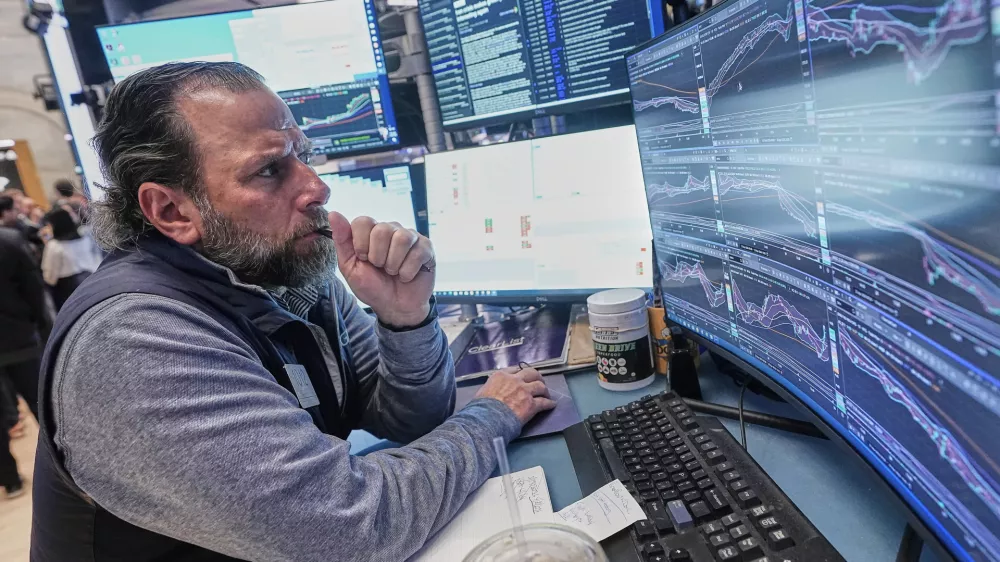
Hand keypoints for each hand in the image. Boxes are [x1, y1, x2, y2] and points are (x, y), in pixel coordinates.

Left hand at [329, 212, 435, 327]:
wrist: (394, 307)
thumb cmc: (372, 286)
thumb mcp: (351, 267)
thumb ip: (342, 240)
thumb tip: (334, 214)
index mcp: (371, 232)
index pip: (363, 221)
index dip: (361, 244)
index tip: (364, 259)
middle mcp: (391, 230)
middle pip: (382, 229)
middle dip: (378, 256)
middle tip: (380, 268)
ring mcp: (411, 237)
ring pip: (402, 238)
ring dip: (394, 264)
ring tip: (393, 272)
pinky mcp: (426, 248)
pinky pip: (417, 252)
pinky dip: (408, 271)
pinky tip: (406, 276)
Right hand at [475, 367, 555, 425]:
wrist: (487, 419)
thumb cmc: (480, 408)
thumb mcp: (482, 391)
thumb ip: (491, 387)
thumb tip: (492, 391)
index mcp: (501, 376)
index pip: (515, 370)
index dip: (520, 374)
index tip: (523, 377)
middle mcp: (515, 380)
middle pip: (531, 373)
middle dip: (536, 377)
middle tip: (539, 381)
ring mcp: (525, 391)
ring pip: (540, 386)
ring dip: (544, 390)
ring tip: (546, 394)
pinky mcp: (532, 404)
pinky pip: (544, 402)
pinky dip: (549, 403)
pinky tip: (551, 404)